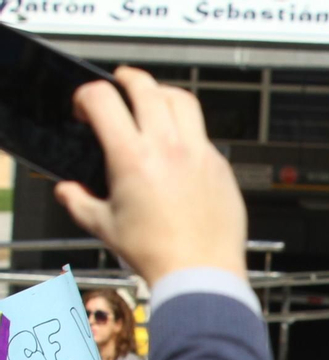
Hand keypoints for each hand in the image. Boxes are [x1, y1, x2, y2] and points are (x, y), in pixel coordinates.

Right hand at [56, 67, 247, 284]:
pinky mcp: (221, 167)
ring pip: (183, 101)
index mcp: (132, 157)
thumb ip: (78, 201)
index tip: (84, 108)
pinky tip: (179, 146)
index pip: (102, 98)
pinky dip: (188, 130)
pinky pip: (203, 134)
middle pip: (146, 87)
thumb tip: (68, 191)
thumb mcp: (104, 226)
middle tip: (120, 83)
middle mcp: (168, 148)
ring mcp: (199, 155)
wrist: (201, 272)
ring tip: (154, 102)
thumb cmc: (157, 253)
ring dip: (163, 94)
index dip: (85, 96)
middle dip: (126, 78)